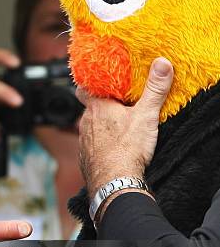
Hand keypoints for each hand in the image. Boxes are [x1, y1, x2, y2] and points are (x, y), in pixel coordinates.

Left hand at [77, 57, 173, 197]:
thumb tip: (162, 64)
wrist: (115, 182)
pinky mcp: (86, 159)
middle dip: (102, 108)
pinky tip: (113, 150)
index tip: (101, 84)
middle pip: (90, 110)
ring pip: (90, 129)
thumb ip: (155, 89)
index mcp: (97, 108)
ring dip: (101, 128)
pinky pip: (91, 147)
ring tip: (119, 130)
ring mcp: (83, 142)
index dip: (91, 86)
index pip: (84, 89)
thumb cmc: (127, 149)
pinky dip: (100, 146)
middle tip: (120, 107)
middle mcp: (85, 123)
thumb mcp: (146, 115)